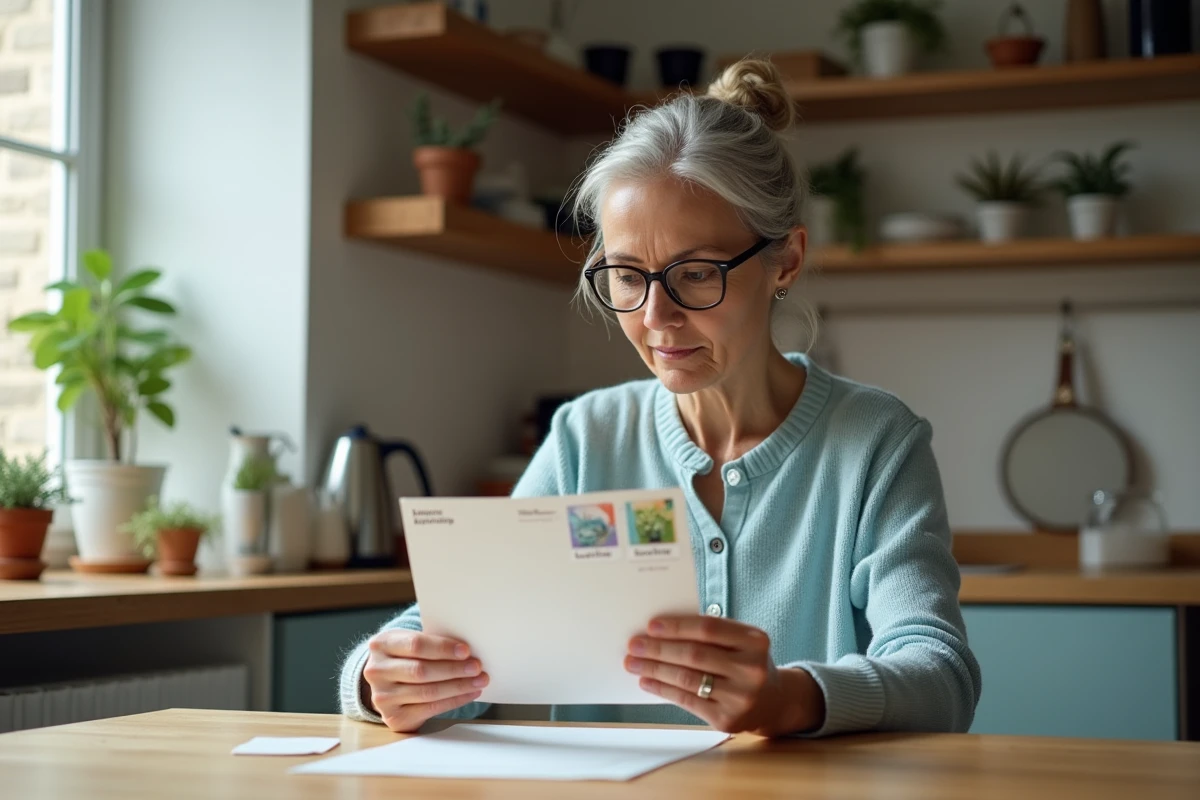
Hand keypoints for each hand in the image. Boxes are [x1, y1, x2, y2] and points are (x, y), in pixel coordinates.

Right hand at [362, 630, 488, 732]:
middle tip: (477, 667)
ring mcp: (382, 697)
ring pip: (427, 692)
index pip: (415, 645)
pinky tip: (468, 694)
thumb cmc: (407, 656)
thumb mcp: (409, 642)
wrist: (387, 682)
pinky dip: (453, 701)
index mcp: (381, 644)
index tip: (466, 650)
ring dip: (458, 686)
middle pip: (421, 671)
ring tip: (479, 680)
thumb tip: (467, 650)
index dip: (443, 648)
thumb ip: (431, 643)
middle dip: (454, 669)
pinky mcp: (393, 717)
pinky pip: (429, 709)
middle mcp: (376, 671)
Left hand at [624, 615, 824, 735]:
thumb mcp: (740, 642)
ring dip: (654, 669)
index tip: (651, 625)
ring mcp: (741, 697)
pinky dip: (663, 689)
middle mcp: (752, 669)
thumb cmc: (746, 662)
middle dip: (658, 649)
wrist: (773, 701)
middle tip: (634, 644)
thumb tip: (659, 630)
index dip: (677, 626)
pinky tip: (647, 681)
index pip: (709, 628)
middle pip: (694, 654)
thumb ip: (710, 634)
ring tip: (633, 663)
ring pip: (687, 679)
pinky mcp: (727, 720)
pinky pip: (687, 701)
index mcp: (755, 641)